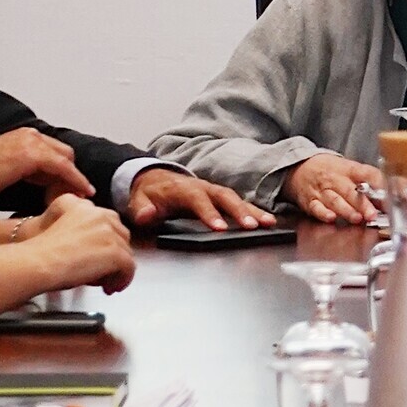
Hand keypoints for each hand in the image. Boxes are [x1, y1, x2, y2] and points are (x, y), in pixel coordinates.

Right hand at [0, 128, 93, 201]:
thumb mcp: (7, 170)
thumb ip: (26, 171)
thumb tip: (43, 183)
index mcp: (22, 136)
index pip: (53, 151)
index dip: (64, 170)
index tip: (72, 186)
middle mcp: (29, 135)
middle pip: (63, 153)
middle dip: (71, 173)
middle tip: (76, 193)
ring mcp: (31, 142)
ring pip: (65, 159)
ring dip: (74, 178)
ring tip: (79, 197)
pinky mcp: (33, 154)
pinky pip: (63, 167)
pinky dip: (75, 179)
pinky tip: (81, 191)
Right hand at [29, 197, 136, 292]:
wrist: (38, 263)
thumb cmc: (41, 252)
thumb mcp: (57, 227)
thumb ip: (79, 230)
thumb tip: (95, 250)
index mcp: (83, 207)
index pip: (106, 221)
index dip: (105, 241)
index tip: (100, 254)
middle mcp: (99, 214)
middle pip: (120, 235)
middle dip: (114, 254)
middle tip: (104, 270)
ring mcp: (109, 232)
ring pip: (125, 251)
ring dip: (117, 269)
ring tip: (106, 282)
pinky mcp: (115, 251)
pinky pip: (129, 267)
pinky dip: (123, 279)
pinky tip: (112, 287)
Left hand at [124, 170, 275, 231]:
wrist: (153, 178)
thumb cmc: (148, 193)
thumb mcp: (137, 201)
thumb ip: (141, 209)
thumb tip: (147, 214)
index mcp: (182, 189)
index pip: (197, 200)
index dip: (209, 213)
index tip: (220, 228)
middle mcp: (202, 187)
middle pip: (224, 196)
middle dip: (239, 211)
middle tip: (252, 226)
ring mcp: (212, 191)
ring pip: (236, 198)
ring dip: (252, 210)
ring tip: (269, 223)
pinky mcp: (219, 197)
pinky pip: (238, 202)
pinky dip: (253, 210)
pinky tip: (267, 220)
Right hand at [284, 154, 383, 224]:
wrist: (300, 167)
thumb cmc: (332, 171)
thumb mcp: (353, 170)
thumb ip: (375, 183)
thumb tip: (403, 191)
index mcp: (350, 169)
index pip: (367, 174)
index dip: (379, 184)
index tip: (390, 194)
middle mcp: (336, 179)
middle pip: (350, 191)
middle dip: (362, 204)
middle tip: (373, 214)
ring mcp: (323, 190)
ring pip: (335, 200)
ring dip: (346, 210)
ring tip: (357, 219)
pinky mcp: (311, 201)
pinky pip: (316, 207)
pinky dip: (323, 213)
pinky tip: (330, 218)